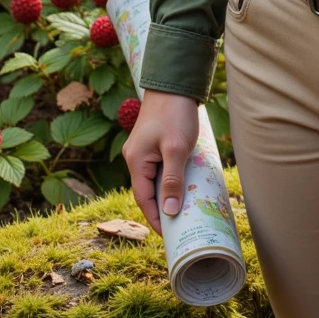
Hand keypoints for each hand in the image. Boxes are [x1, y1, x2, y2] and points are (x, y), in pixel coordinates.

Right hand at [122, 88, 201, 234]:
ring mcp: (142, 149)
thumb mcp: (176, 149)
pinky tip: (182, 184)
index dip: (155, 219)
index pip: (143, 199)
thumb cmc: (175, 113)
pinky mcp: (153, 142)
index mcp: (135, 161)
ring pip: (153, 180)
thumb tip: (168, 213)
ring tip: (184, 209)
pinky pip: (158, 168)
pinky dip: (168, 179)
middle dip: (161, 209)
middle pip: (146, 192)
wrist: (174, 82)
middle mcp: (134, 157)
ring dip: (166, 194)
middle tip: (180, 226)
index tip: (170, 235)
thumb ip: (172, 181)